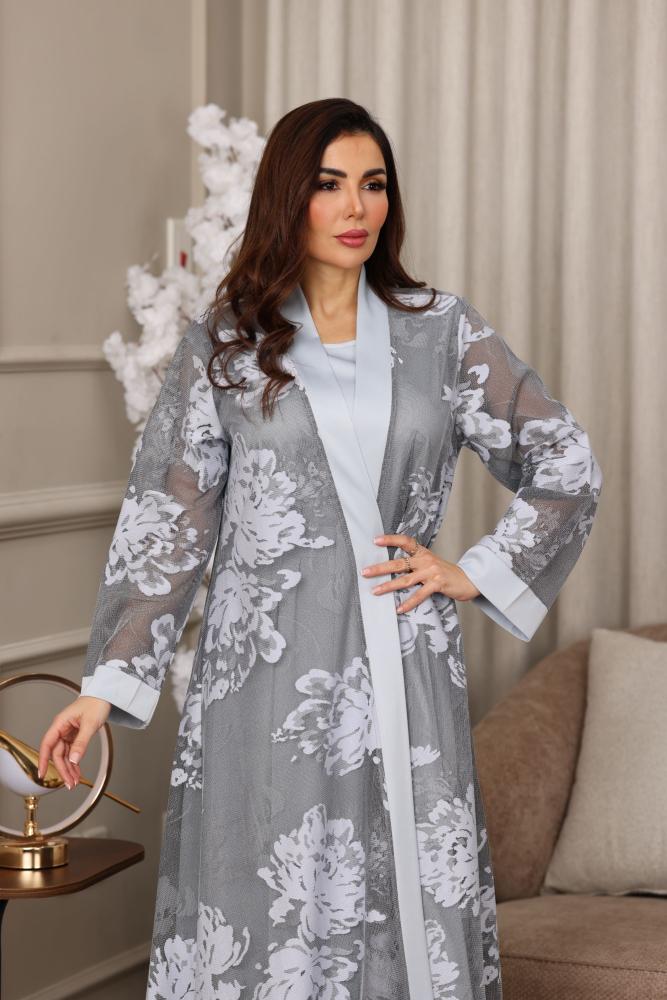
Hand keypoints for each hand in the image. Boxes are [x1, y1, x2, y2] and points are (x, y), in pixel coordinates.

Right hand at [38, 696, 111, 789]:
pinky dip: (74, 762)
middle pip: (57, 753)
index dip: (42, 760)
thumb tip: (74, 760)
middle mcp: (61, 728)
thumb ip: (81, 742)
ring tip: (74, 782)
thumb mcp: (90, 724)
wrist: (105, 695)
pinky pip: (72, 751)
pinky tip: (77, 771)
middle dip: (62, 769)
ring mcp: (68, 732)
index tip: (42, 774)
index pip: (47, 744)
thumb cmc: (96, 703)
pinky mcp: (75, 735)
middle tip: (69, 783)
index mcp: (60, 723)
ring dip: (69, 768)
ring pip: (65, 754)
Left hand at [361, 533, 480, 612]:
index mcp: (423, 552)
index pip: (406, 541)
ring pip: (405, 580)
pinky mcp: (437, 584)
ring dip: (388, 586)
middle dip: (380, 568)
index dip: (391, 539)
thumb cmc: (445, 573)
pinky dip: (408, 603)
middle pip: (399, 563)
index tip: (375, 540)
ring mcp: (432, 572)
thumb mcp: (430, 563)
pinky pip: (419, 595)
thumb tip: (392, 568)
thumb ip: (414, 563)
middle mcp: (426, 560)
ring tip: (375, 591)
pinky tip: (399, 609)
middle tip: (365, 572)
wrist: (468, 580)